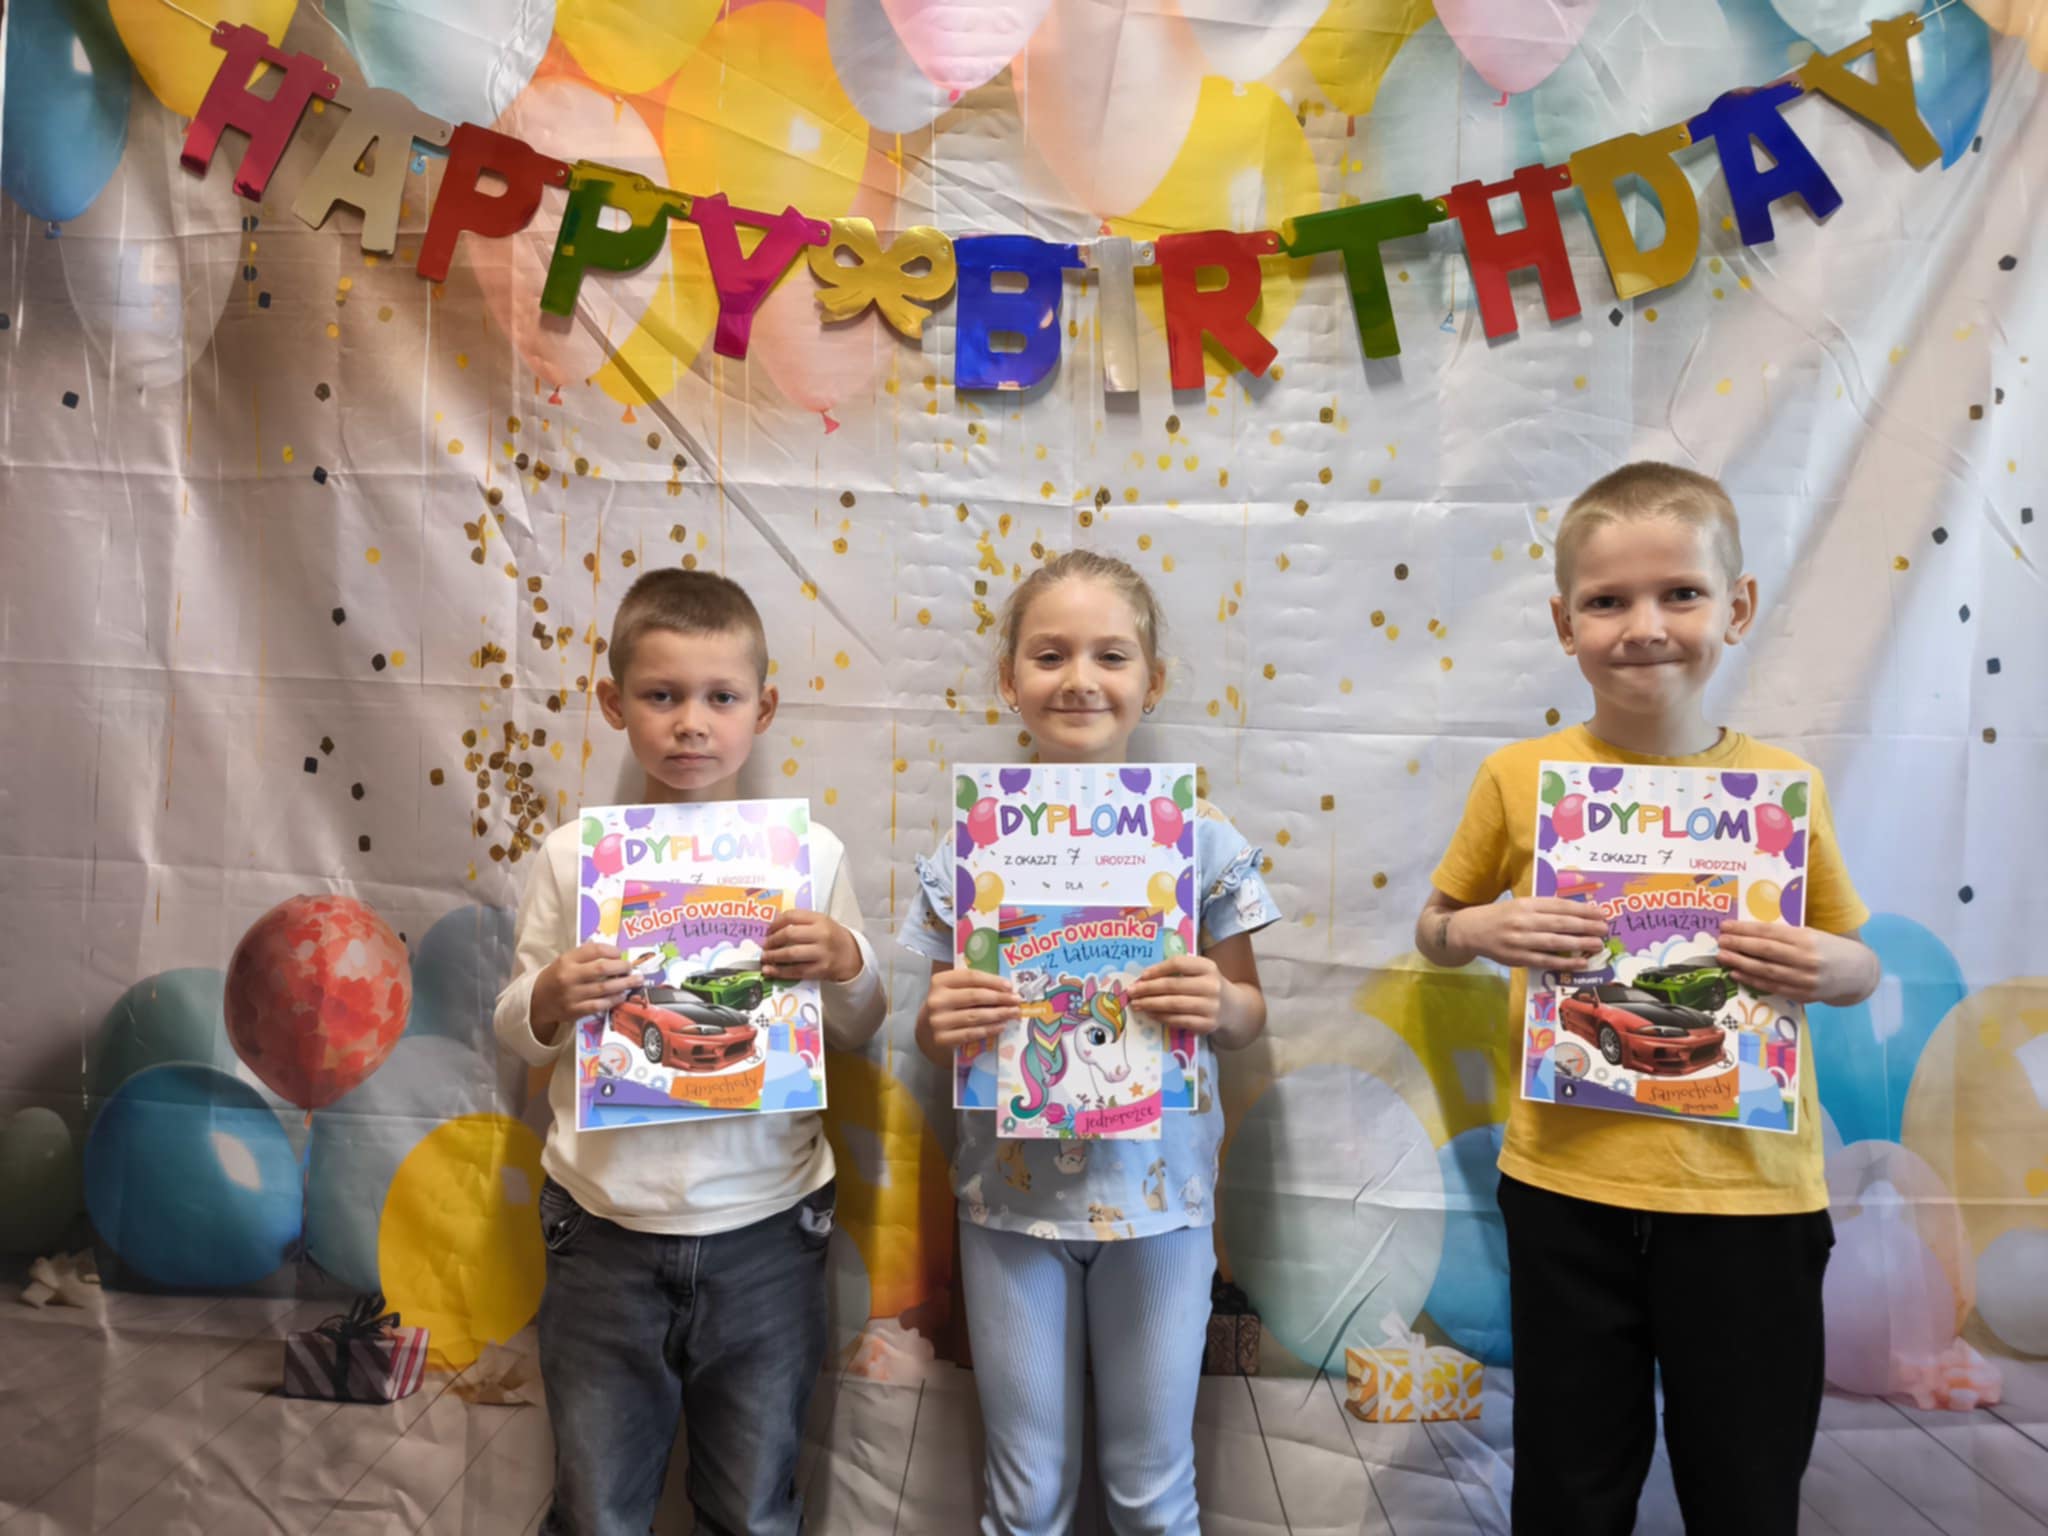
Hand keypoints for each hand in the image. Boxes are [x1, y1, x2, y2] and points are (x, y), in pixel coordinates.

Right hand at [533, 942, 645, 1029]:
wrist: (537, 1001)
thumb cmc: (557, 977)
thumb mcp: (566, 961)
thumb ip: (586, 955)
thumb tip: (613, 952)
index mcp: (567, 960)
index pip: (593, 950)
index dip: (611, 950)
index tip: (620, 953)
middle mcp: (569, 976)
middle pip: (601, 969)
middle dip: (621, 967)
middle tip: (631, 967)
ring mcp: (572, 995)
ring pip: (603, 988)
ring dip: (623, 984)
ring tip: (635, 980)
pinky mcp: (575, 1011)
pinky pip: (599, 1005)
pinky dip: (613, 1000)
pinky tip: (622, 996)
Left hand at [763, 909, 862, 983]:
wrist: (851, 956)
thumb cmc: (832, 938)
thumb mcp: (821, 923)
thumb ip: (801, 922)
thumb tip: (773, 927)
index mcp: (820, 919)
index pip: (791, 916)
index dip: (775, 923)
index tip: (768, 930)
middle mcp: (821, 934)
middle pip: (789, 934)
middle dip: (772, 940)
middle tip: (765, 945)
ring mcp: (821, 953)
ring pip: (791, 954)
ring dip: (773, 956)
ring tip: (764, 958)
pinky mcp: (820, 970)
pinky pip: (796, 971)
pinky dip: (780, 972)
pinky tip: (770, 971)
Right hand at [919, 968, 1019, 1052]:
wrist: (926, 1030)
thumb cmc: (947, 1005)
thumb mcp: (953, 990)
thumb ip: (973, 985)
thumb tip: (1006, 988)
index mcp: (939, 981)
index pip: (970, 977)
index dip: (992, 980)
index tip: (1010, 986)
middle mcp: (936, 1000)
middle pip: (975, 996)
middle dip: (1000, 998)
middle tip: (1017, 1000)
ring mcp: (938, 1021)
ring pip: (975, 1016)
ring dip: (999, 1014)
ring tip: (1013, 1013)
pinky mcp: (942, 1039)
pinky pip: (972, 1033)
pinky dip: (989, 1029)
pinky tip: (1001, 1026)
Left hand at [1130, 955, 1225, 1035]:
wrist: (1233, 1009)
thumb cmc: (1207, 986)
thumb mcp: (1200, 972)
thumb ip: (1178, 971)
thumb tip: (1144, 978)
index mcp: (1208, 967)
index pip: (1178, 963)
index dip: (1157, 969)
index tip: (1142, 975)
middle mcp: (1211, 986)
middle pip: (1173, 985)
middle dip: (1148, 989)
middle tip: (1131, 992)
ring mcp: (1211, 1007)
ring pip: (1174, 1004)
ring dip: (1151, 1004)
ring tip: (1136, 1004)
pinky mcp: (1207, 1025)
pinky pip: (1179, 1020)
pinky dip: (1162, 1017)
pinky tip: (1151, 1014)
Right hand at [1448, 898, 1608, 970]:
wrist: (1471, 930)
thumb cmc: (1501, 916)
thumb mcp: (1520, 905)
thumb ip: (1544, 908)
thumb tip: (1577, 913)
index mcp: (1526, 904)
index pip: (1559, 906)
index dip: (1582, 909)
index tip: (1600, 912)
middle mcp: (1523, 920)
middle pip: (1560, 923)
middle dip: (1586, 926)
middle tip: (1605, 928)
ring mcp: (1520, 940)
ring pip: (1555, 942)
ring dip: (1580, 944)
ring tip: (1598, 944)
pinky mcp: (1517, 958)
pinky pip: (1545, 961)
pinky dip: (1565, 962)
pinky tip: (1580, 962)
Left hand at [1718, 922, 1874, 1005]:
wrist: (1857, 972)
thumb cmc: (1828, 948)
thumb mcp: (1811, 933)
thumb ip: (1784, 934)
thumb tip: (1748, 931)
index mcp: (1807, 938)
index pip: (1769, 932)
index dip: (1744, 929)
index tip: (1725, 926)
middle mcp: (1806, 958)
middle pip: (1765, 951)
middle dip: (1738, 945)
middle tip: (1720, 941)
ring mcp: (1805, 979)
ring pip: (1766, 971)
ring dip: (1740, 964)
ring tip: (1723, 957)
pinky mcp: (1804, 994)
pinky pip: (1773, 987)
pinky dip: (1752, 980)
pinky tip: (1737, 974)